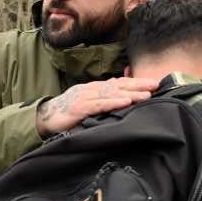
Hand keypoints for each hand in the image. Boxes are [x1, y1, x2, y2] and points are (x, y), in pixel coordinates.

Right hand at [35, 77, 158, 137]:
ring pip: (111, 93)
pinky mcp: (79, 108)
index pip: (118, 83)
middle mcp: (91, 89)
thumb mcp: (87, 105)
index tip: (154, 83)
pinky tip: (125, 102)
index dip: (136, 82)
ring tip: (147, 95)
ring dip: (130, 93)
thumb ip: (103, 102)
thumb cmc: (67, 113)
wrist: (44, 118)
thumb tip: (123, 102)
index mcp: (94, 88)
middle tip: (157, 84)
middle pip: (118, 85)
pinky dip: (113, 103)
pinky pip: (99, 105)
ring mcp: (84, 97)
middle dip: (138, 84)